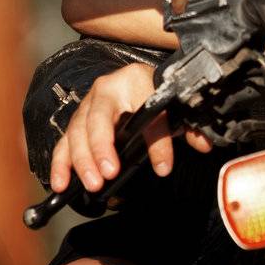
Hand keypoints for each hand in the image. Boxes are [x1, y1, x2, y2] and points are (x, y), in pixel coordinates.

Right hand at [49, 62, 210, 193]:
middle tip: (109, 174)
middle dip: (101, 149)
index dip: (156, 142)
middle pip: (98, 120)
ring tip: (92, 185)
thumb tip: (203, 143)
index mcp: (135, 80)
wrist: (138, 80)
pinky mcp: (76, 122)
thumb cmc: (155, 95)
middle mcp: (106, 89)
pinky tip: (61, 184)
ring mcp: (87, 105)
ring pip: (77, 132)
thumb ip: (189, 125)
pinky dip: (61, 163)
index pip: (146, 112)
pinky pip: (64, 142)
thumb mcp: (174, 107)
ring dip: (82, 161)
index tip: (163, 167)